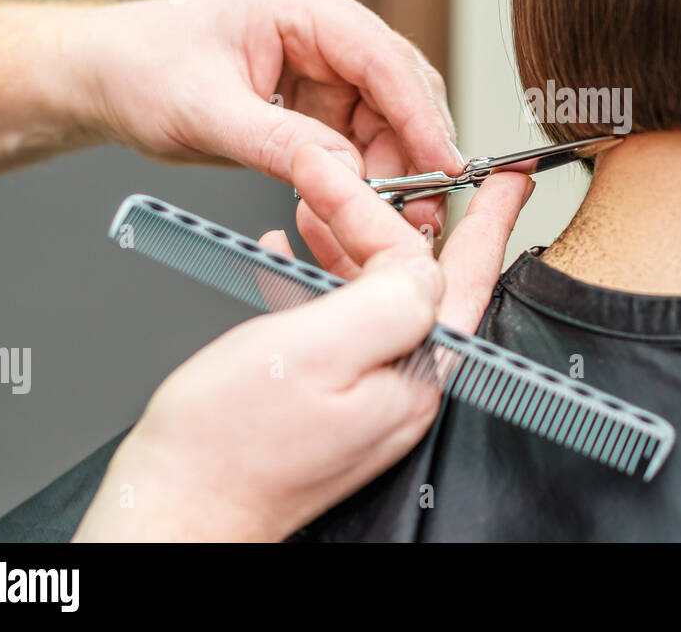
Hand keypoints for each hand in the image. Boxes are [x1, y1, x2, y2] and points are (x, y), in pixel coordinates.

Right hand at [73, 145, 532, 541]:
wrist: (175, 510)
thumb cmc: (228, 447)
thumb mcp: (316, 350)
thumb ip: (387, 301)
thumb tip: (426, 265)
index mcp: (415, 371)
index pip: (463, 275)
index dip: (482, 216)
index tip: (505, 176)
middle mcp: (403, 384)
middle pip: (418, 277)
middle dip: (392, 214)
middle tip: (385, 171)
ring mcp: (368, 393)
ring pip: (373, 291)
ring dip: (345, 239)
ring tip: (315, 199)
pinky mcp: (331, 397)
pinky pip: (336, 318)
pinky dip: (313, 276)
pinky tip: (283, 253)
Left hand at [76, 0, 459, 233]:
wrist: (102, 78)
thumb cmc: (139, 73)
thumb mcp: (205, 114)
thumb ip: (280, 143)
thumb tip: (350, 172)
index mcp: (298, 6)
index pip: (382, 58)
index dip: (420, 115)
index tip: (444, 165)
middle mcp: (320, 27)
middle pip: (398, 87)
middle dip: (415, 148)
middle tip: (423, 208)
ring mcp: (321, 60)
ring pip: (386, 116)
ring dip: (393, 166)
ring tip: (389, 216)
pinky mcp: (315, 93)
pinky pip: (359, 133)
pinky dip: (365, 171)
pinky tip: (357, 203)